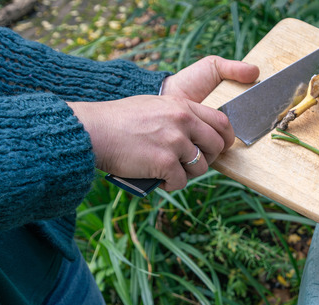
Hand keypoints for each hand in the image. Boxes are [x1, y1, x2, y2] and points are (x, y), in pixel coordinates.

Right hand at [68, 57, 258, 190]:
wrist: (93, 131)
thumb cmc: (119, 121)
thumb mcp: (155, 106)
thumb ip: (178, 116)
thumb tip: (197, 133)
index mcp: (182, 106)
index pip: (221, 121)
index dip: (225, 138)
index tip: (220, 147)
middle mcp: (183, 121)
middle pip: (217, 146)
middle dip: (208, 159)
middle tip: (190, 164)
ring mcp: (175, 142)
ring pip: (201, 168)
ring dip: (187, 174)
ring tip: (168, 172)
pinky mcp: (165, 163)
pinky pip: (181, 182)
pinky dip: (170, 185)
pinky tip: (157, 179)